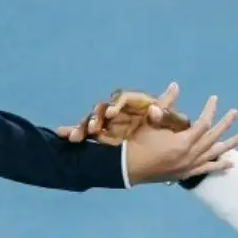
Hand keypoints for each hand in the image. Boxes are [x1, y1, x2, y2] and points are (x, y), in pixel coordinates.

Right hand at [57, 84, 191, 144]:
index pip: (121, 99)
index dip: (115, 105)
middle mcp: (118, 110)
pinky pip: (82, 130)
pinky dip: (73, 131)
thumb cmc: (163, 130)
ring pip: (90, 120)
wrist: (157, 150)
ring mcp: (106, 122)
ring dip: (82, 126)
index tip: (111, 114)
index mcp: (133, 104)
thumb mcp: (167, 121)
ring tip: (76, 137)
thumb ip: (166, 108)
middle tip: (93, 128)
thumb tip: (174, 86)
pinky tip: (62, 133)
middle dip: (94, 117)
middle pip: (101, 109)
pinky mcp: (98, 133)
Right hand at [122, 93, 237, 185]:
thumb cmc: (139, 142)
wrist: (128, 167)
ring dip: (228, 145)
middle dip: (225, 124)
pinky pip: (207, 170)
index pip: (203, 123)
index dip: (210, 110)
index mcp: (183, 141)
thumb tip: (175, 86)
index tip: (214, 99)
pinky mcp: (186, 174)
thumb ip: (165, 104)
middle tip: (235, 113)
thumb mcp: (151, 122)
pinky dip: (219, 166)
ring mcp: (190, 166)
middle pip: (213, 137)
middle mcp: (190, 155)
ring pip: (214, 154)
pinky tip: (230, 163)